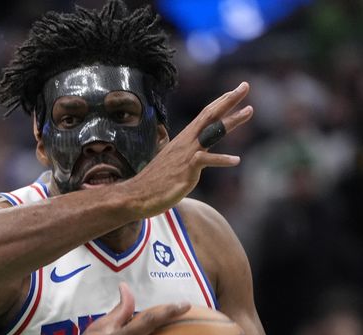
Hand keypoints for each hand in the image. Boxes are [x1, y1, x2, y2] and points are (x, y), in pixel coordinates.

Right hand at [131, 81, 253, 216]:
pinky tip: (236, 160)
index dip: (220, 103)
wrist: (137, 195)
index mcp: (184, 140)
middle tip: (245, 86)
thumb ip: (185, 157)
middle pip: (210, 116)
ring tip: (249, 110)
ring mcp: (187, 155)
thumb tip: (194, 158)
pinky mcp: (187, 169)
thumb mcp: (173, 164)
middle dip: (229, 101)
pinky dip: (222, 160)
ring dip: (231, 120)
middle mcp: (186, 143)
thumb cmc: (154, 182)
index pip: (204, 116)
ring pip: (212, 132)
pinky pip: (206, 160)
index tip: (235, 92)